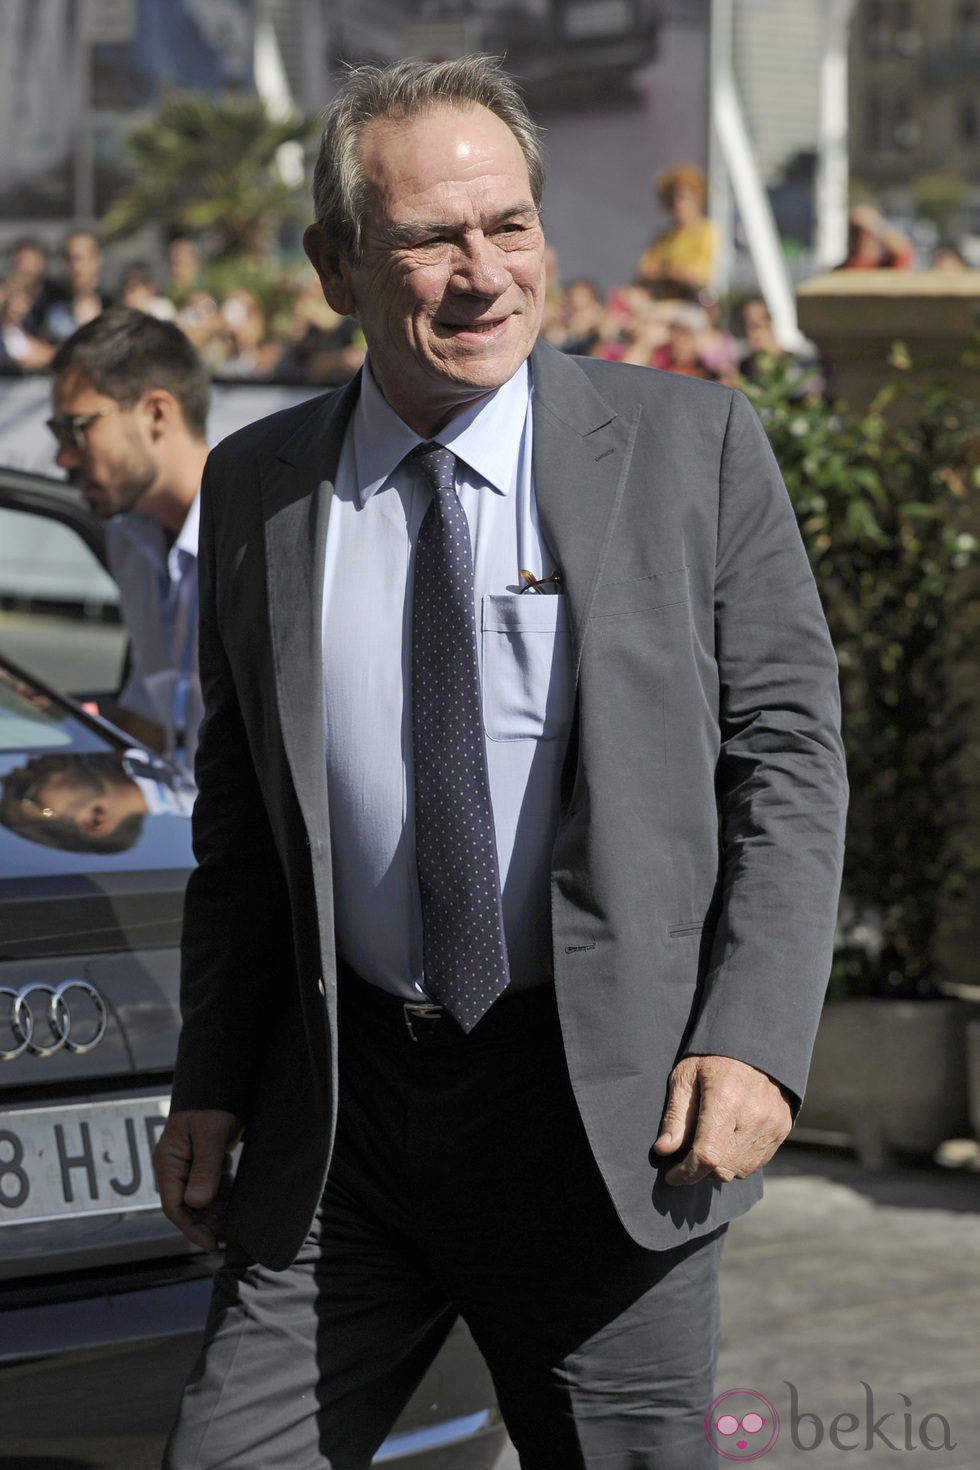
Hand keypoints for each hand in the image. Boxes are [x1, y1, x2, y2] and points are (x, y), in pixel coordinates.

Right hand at [154, 1109, 242, 1251]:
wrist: (223, 1084)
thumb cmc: (212, 1105)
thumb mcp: (210, 1135)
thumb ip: (204, 1169)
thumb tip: (195, 1203)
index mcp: (169, 1162)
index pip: (173, 1205)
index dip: (191, 1227)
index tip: (210, 1243)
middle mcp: (176, 1167)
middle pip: (187, 1207)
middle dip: (206, 1224)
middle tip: (228, 1237)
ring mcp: (190, 1166)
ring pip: (200, 1201)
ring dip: (216, 1214)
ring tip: (234, 1225)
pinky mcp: (205, 1164)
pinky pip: (211, 1189)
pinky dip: (223, 1200)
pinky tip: (235, 1208)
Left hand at [653, 1055, 792, 1185]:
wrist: (755, 1044)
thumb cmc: (713, 1059)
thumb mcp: (685, 1076)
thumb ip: (676, 1116)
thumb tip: (663, 1150)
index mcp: (724, 1101)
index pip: (707, 1156)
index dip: (686, 1173)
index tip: (672, 1175)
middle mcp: (752, 1116)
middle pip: (723, 1169)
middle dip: (701, 1170)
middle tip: (690, 1154)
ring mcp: (771, 1124)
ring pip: (741, 1170)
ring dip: (721, 1166)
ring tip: (711, 1143)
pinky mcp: (782, 1128)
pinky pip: (758, 1162)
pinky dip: (740, 1160)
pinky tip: (730, 1140)